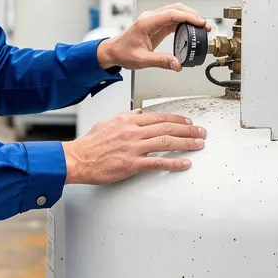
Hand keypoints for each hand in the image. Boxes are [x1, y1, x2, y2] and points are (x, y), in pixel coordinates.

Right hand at [62, 109, 206, 184]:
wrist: (78, 159)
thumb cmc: (90, 144)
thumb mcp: (107, 123)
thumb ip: (125, 117)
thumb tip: (137, 113)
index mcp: (128, 121)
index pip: (159, 117)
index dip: (177, 120)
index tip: (187, 123)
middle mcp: (133, 132)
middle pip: (167, 128)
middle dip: (188, 130)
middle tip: (200, 132)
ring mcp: (134, 148)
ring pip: (167, 143)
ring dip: (186, 143)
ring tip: (198, 144)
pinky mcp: (132, 164)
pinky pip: (158, 163)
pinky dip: (174, 163)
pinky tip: (185, 164)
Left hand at [97, 3, 209, 71]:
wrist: (114, 51)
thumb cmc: (123, 52)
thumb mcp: (142, 60)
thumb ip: (161, 62)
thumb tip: (177, 64)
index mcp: (147, 22)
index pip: (171, 14)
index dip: (188, 17)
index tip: (200, 22)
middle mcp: (151, 18)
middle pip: (176, 8)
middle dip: (193, 15)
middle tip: (204, 25)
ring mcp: (153, 19)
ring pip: (175, 11)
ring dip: (189, 16)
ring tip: (201, 26)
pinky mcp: (156, 24)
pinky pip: (173, 18)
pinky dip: (184, 21)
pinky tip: (191, 28)